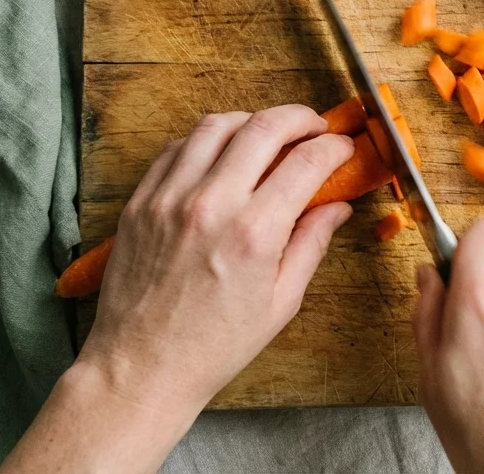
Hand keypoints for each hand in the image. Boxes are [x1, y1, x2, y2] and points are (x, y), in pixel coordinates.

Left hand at [1, 105, 352, 472]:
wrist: (142, 366)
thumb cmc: (214, 345)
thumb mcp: (282, 301)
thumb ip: (312, 244)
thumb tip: (337, 207)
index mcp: (254, 233)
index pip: (306, 162)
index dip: (333, 147)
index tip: (342, 148)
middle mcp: (211, 204)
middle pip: (264, 127)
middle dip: (300, 118)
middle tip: (314, 127)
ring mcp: (170, 198)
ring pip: (217, 125)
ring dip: (251, 120)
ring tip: (268, 134)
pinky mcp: (141, 201)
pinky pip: (176, 147)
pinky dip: (207, 139)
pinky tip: (222, 153)